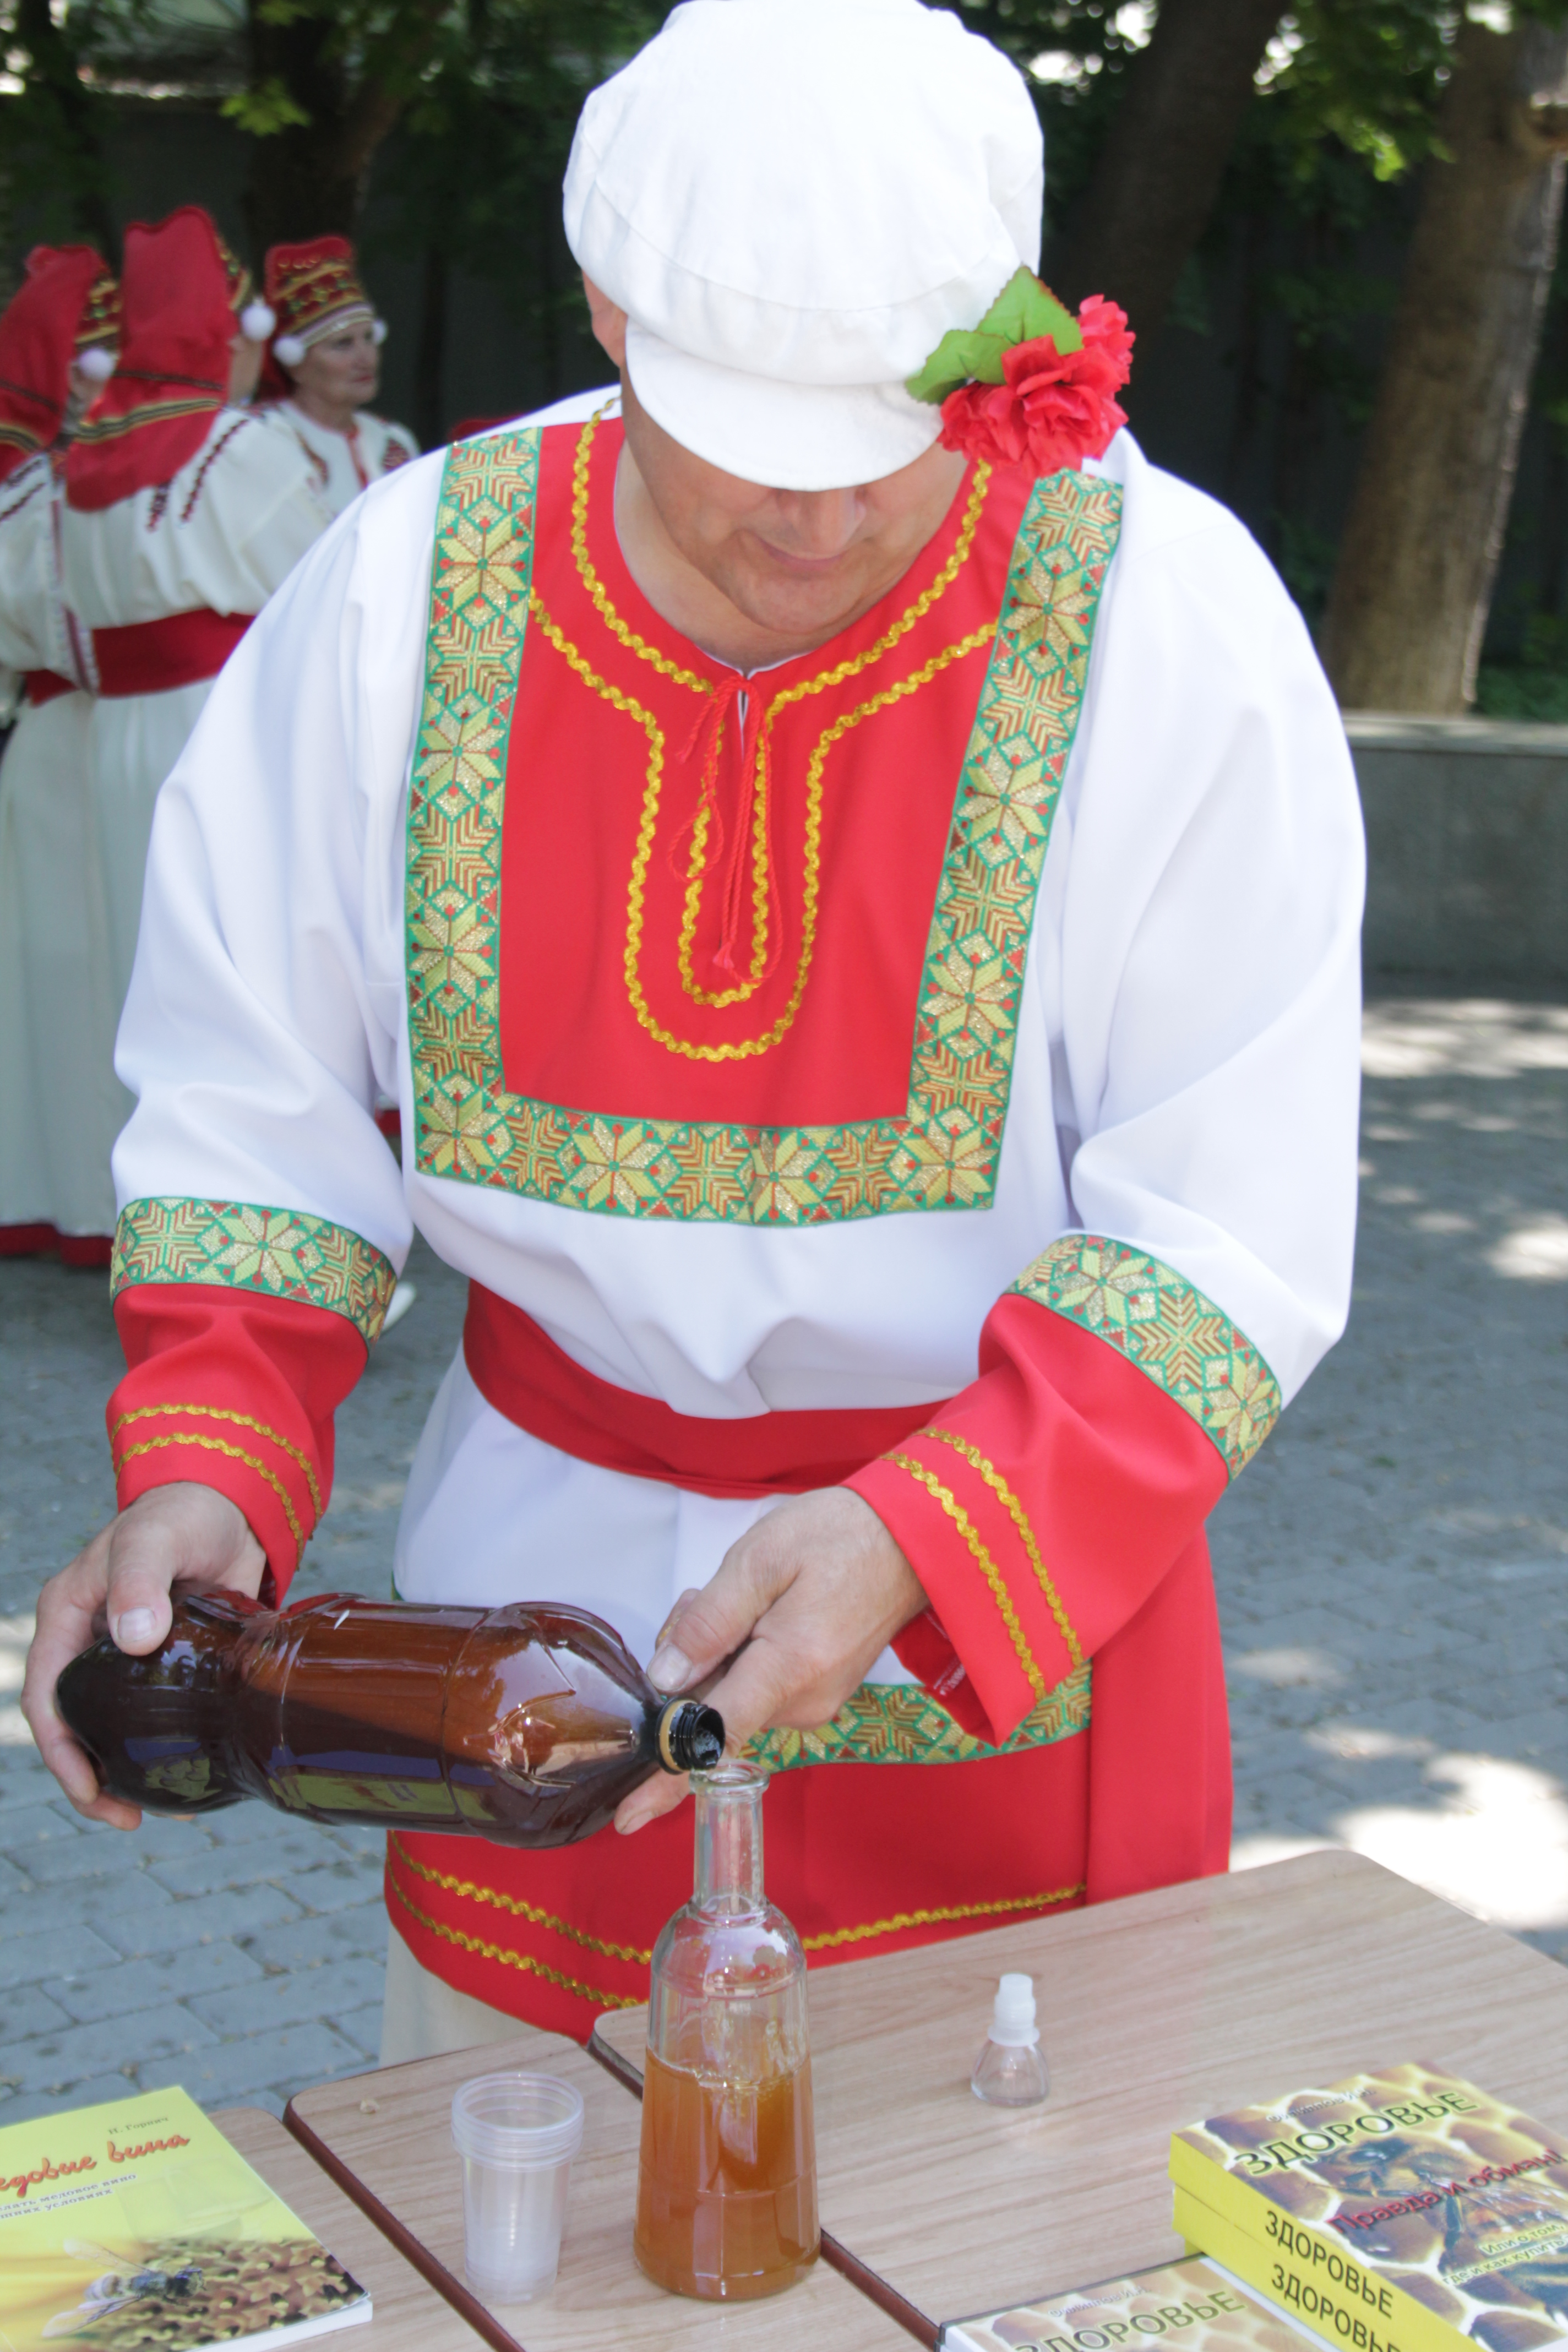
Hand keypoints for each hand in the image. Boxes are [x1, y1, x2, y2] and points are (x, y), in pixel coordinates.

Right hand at [23, 1483, 265, 1829]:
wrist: (233, 1504)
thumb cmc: (183, 1512)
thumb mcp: (154, 1539)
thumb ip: (140, 1582)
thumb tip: (134, 1638)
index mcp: (67, 1615)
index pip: (46, 1697)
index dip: (60, 1752)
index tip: (89, 1791)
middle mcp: (89, 1641)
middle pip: (73, 1723)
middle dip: (90, 1777)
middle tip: (126, 1819)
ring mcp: (126, 1654)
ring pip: (113, 1725)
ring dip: (127, 1768)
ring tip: (160, 1809)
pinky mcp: (166, 1660)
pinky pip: (155, 1712)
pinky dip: (166, 1743)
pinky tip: (191, 1770)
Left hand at [614, 1487, 926, 1834]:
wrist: (910, 1538)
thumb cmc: (837, 1536)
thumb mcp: (761, 1559)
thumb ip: (710, 1621)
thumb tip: (665, 1679)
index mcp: (788, 1669)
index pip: (714, 1737)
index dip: (666, 1777)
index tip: (628, 1816)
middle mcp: (805, 1703)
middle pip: (712, 1708)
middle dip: (688, 1664)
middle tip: (702, 1599)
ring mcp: (816, 1703)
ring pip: (732, 1696)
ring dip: (715, 1655)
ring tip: (739, 1596)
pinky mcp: (820, 1693)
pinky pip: (758, 1688)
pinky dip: (741, 1658)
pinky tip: (754, 1612)